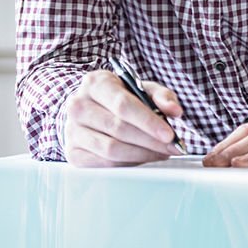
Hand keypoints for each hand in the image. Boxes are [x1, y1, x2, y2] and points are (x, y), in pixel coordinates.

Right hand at [61, 69, 183, 166]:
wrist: (91, 108)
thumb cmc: (121, 97)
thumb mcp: (142, 88)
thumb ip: (162, 96)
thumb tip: (175, 111)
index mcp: (96, 83)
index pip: (123, 105)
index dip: (148, 121)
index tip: (169, 135)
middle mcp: (78, 106)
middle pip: (118, 129)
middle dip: (150, 141)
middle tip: (172, 147)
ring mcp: (72, 131)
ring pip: (111, 149)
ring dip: (142, 154)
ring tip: (162, 153)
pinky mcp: (73, 153)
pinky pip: (105, 164)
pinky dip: (129, 164)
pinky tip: (144, 158)